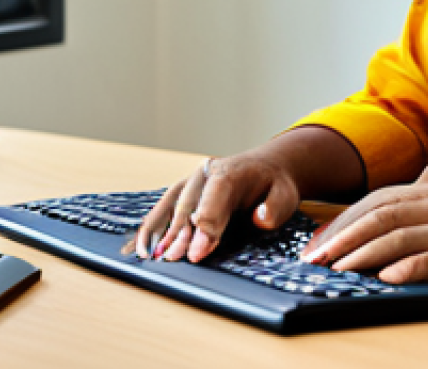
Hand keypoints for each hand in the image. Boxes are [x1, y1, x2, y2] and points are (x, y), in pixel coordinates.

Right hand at [135, 149, 300, 262]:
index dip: (206, 225)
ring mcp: (192, 180)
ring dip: (161, 231)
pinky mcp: (183, 191)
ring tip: (152, 256)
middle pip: (190, 204)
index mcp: (233, 170)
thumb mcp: (286, 194)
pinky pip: (164, 208)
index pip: (216, 196)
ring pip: (172, 205)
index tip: (198, 251)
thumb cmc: (275, 186)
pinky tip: (141, 247)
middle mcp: (208, 172)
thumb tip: (260, 219)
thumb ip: (274, 208)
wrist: (268, 169)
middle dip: (181, 233)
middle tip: (174, 259)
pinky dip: (152, 227)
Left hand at [300, 168, 427, 301]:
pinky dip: (406, 268)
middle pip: (382, 212)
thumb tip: (390, 225)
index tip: (316, 245)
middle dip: (342, 236)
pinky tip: (386, 280)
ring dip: (361, 254)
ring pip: (401, 234)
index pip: (380, 199)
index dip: (344, 221)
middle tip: (313, 261)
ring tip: (335, 272)